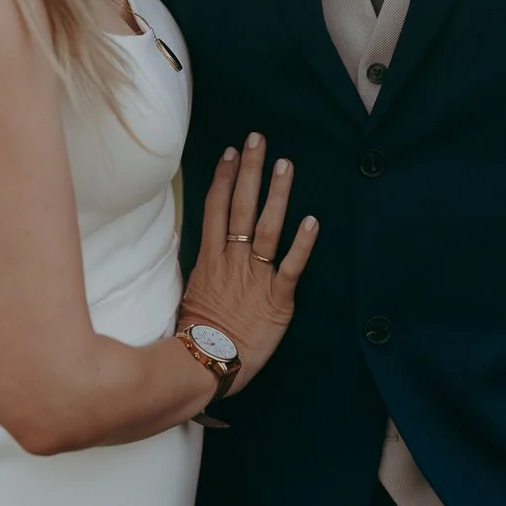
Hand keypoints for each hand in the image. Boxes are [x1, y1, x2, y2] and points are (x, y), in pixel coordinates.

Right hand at [177, 134, 317, 395]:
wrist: (205, 365)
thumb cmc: (197, 334)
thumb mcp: (192, 292)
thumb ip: (200, 265)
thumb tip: (197, 242)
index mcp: (210, 259)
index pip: (216, 209)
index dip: (224, 178)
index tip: (231, 151)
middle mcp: (232, 261)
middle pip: (240, 207)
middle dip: (249, 171)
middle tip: (257, 139)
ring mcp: (255, 278)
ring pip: (266, 228)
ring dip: (276, 195)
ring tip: (284, 165)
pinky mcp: (277, 298)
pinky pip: (291, 267)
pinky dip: (302, 244)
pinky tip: (313, 220)